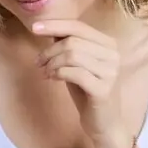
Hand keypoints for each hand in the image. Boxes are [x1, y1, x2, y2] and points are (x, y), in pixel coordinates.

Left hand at [33, 19, 124, 143]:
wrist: (104, 123)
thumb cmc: (87, 91)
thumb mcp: (77, 64)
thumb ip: (68, 46)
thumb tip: (47, 27)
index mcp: (108, 44)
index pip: (78, 26)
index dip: (54, 25)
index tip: (34, 28)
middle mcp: (113, 54)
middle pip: (72, 41)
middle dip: (49, 51)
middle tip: (38, 62)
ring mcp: (110, 72)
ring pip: (72, 55)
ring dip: (52, 63)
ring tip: (45, 72)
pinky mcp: (103, 89)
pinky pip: (75, 73)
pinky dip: (58, 73)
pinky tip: (52, 79)